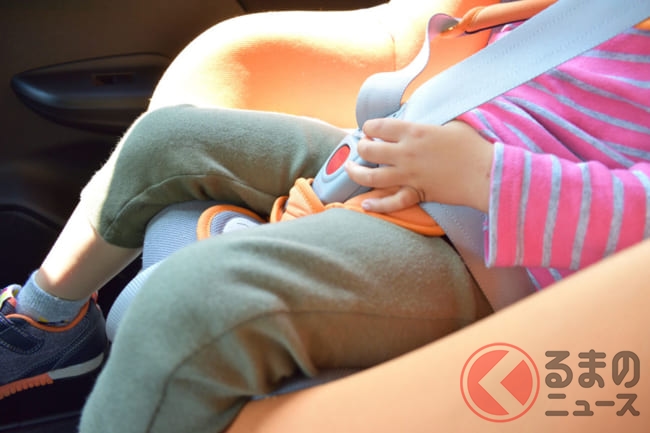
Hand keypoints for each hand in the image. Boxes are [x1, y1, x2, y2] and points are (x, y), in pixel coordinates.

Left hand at [344, 118, 493, 212]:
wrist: (486, 174)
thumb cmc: (473, 146)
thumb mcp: (451, 123)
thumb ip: (430, 123)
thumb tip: (421, 122)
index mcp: (414, 132)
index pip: (378, 126)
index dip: (369, 127)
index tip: (370, 129)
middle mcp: (405, 154)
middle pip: (368, 150)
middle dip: (361, 147)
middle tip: (363, 147)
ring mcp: (408, 176)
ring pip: (371, 177)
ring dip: (355, 173)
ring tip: (350, 169)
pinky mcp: (417, 193)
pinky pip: (392, 202)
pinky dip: (377, 205)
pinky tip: (365, 205)